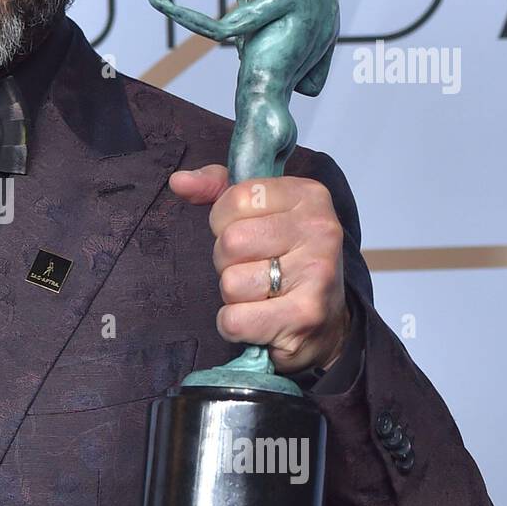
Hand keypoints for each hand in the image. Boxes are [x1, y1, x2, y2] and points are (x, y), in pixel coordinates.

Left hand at [170, 164, 349, 372]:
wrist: (327, 321)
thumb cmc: (286, 259)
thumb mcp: (259, 212)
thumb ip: (219, 189)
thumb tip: (179, 181)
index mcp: (308, 195)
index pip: (235, 199)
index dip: (224, 222)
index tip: (248, 234)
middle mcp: (319, 229)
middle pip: (230, 242)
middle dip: (227, 262)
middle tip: (254, 269)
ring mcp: (317, 272)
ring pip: (230, 282)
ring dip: (234, 295)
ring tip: (261, 293)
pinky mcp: (305, 314)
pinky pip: (234, 319)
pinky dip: (235, 324)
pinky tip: (259, 319)